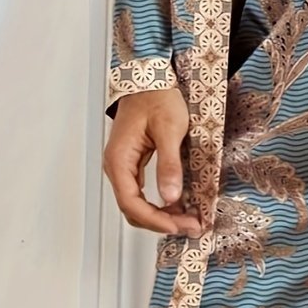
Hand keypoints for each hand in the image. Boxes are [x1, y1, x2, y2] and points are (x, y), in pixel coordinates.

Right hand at [102, 85, 203, 235]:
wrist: (151, 80)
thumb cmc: (157, 97)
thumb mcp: (169, 130)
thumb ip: (169, 164)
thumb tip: (170, 196)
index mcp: (119, 159)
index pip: (131, 202)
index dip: (154, 219)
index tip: (178, 225)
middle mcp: (117, 166)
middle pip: (132, 209)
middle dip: (160, 222)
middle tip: (189, 226)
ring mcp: (124, 166)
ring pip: (137, 204)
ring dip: (160, 216)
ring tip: (187, 220)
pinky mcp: (134, 164)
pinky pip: (142, 193)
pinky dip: (159, 204)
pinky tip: (178, 206)